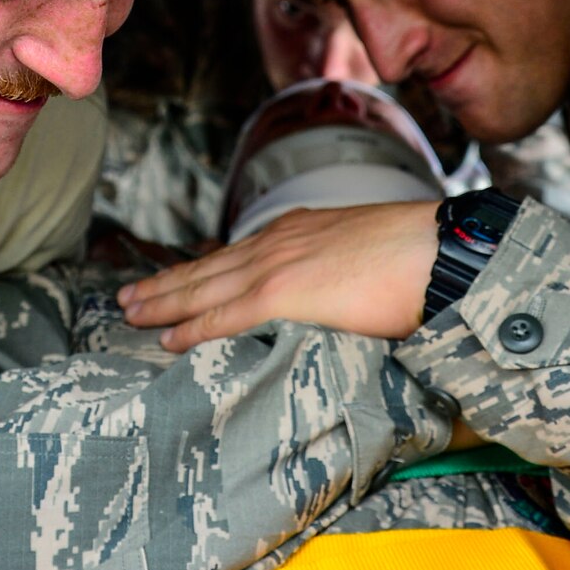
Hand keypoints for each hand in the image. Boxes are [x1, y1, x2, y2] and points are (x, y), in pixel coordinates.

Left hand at [117, 202, 438, 350]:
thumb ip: (341, 272)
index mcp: (299, 231)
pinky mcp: (282, 294)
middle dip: (165, 284)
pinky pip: (223, 315)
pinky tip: (166, 338)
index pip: (235, 254)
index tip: (173, 278)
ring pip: (202, 288)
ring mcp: (276, 267)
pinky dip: (191, 327)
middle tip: (129, 298)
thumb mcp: (367, 252)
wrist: (440, 248)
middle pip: (206, 268)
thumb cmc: (420, 256)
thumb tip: (341, 296)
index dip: (199, 269)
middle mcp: (278, 243)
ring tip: (130, 314)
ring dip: (162, 302)